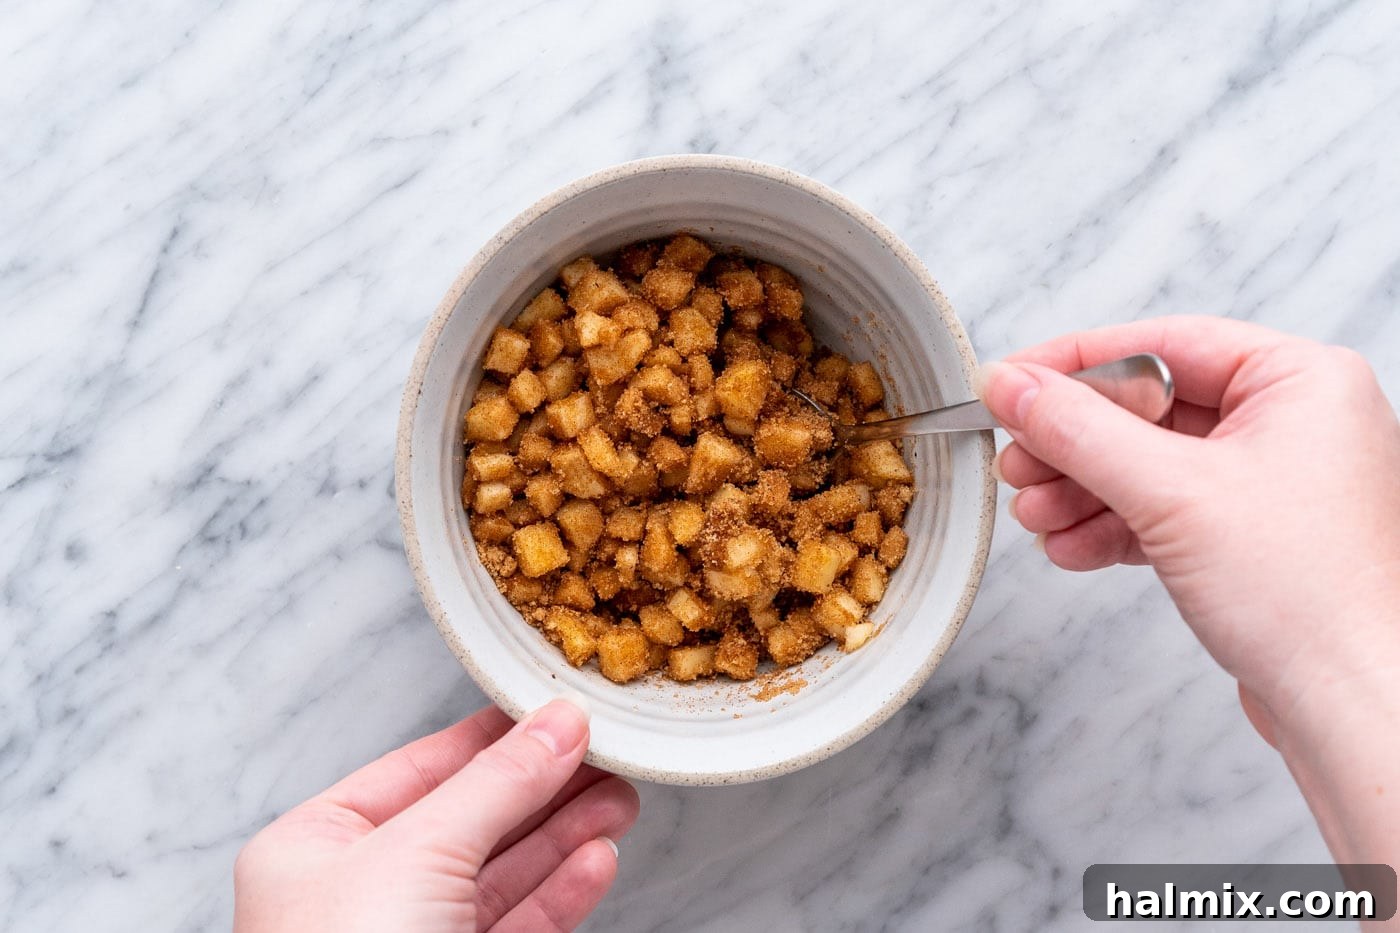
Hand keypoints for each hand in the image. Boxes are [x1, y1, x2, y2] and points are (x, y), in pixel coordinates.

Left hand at [233, 699, 638, 932]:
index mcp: (316, 847)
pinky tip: (595, 860)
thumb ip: (496, 784)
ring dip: (565, 836)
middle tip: (607, 754)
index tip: (558, 712)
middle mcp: (359, 895)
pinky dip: (561, 893)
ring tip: (618, 801)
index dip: (495, 737)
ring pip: (502, 875)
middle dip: (545, 787)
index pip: (421, 767)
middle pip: (472, 819)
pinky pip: (516, 927)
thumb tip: (556, 723)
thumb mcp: (419, 853)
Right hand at [978, 316, 1399, 864]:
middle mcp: (1292, 423)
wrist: (1355, 706)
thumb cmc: (1312, 598)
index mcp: (1300, 381)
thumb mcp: (1169, 493)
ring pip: (1147, 464)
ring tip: (1034, 516)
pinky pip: (1162, 512)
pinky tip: (1070, 547)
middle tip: (1017, 461)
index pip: (1162, 345)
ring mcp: (1271, 484)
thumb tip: (1014, 386)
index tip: (1012, 381)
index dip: (1074, 363)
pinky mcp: (1249, 539)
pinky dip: (1111, 527)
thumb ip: (1079, 430)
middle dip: (1072, 443)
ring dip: (1081, 491)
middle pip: (1148, 408)